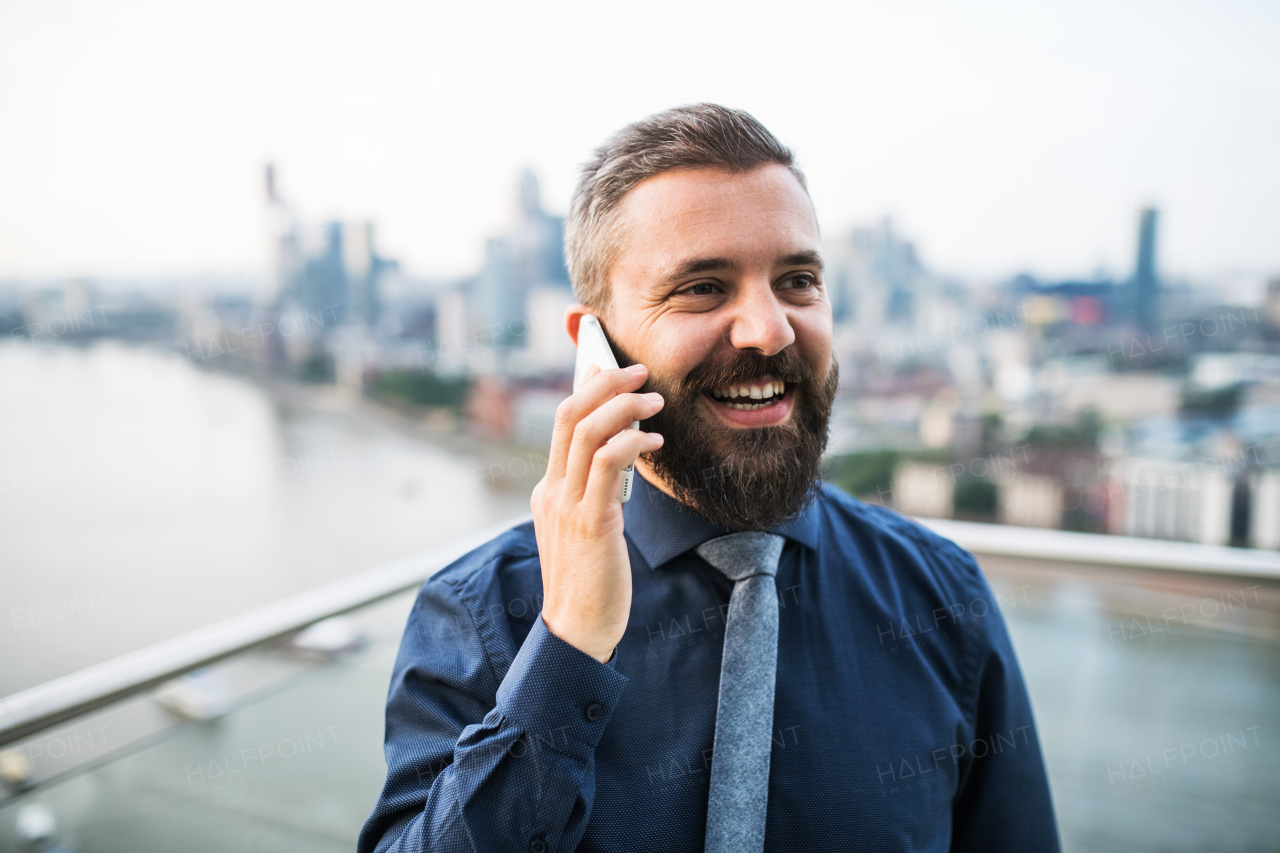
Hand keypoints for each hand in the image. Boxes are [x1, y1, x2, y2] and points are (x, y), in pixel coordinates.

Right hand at [531, 363, 664, 661]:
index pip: (564, 422)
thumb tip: (623, 459)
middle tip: (640, 371)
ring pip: (588, 431)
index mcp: (548, 490)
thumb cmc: (591, 582)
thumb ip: (596, 493)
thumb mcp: (587, 528)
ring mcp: (567, 505)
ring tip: (655, 401)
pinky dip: (632, 441)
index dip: (589, 387)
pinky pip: (608, 464)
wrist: (576, 631)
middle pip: (571, 413)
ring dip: (625, 406)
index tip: (614, 368)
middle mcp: (551, 490)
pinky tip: (655, 441)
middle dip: (606, 381)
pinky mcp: (591, 522)